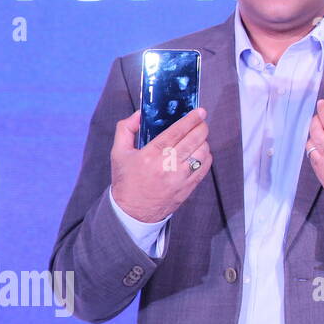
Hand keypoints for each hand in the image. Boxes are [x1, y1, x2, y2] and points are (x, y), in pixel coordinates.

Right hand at [111, 108, 212, 222]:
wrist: (132, 212)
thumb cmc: (126, 180)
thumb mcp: (118, 153)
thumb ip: (126, 129)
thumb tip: (140, 114)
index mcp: (150, 155)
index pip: (176, 132)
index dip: (191, 120)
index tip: (200, 111)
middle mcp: (167, 166)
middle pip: (193, 140)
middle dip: (201, 127)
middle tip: (201, 120)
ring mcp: (180, 178)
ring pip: (202, 152)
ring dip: (203, 141)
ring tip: (198, 137)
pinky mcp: (189, 187)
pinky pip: (205, 167)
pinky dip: (206, 156)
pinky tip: (200, 152)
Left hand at [306, 100, 323, 219]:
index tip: (323, 103)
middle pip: (316, 132)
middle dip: (316, 120)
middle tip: (321, 114)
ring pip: (311, 145)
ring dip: (314, 134)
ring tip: (321, 129)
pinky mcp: (323, 179)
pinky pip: (312, 158)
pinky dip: (314, 148)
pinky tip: (322, 146)